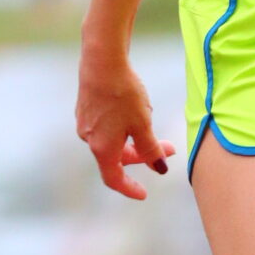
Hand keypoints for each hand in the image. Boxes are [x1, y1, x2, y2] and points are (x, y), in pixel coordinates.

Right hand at [76, 45, 174, 199]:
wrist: (102, 60)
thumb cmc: (123, 93)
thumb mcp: (143, 124)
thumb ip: (151, 149)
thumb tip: (159, 169)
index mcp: (102, 148)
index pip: (114, 178)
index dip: (129, 189)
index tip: (144, 194)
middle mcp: (89, 139)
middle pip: (117, 158)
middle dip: (144, 156)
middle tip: (169, 148)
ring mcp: (85, 123)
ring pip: (112, 141)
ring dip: (134, 140)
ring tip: (152, 122)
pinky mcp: (86, 109)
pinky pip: (106, 127)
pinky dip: (123, 128)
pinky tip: (135, 111)